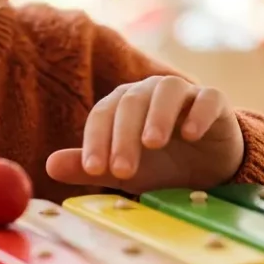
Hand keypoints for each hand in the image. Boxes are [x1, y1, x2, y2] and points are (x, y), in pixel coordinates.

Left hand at [45, 75, 243, 193]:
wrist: (208, 170)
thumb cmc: (160, 166)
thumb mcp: (123, 171)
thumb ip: (88, 167)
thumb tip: (49, 165)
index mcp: (122, 104)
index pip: (102, 115)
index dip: (96, 141)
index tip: (93, 170)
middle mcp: (149, 92)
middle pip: (131, 103)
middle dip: (124, 137)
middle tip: (123, 170)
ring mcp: (184, 93)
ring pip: (167, 91)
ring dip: (157, 115)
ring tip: (152, 143)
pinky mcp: (214, 101)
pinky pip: (207, 98)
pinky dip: (198, 112)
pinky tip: (191, 134)